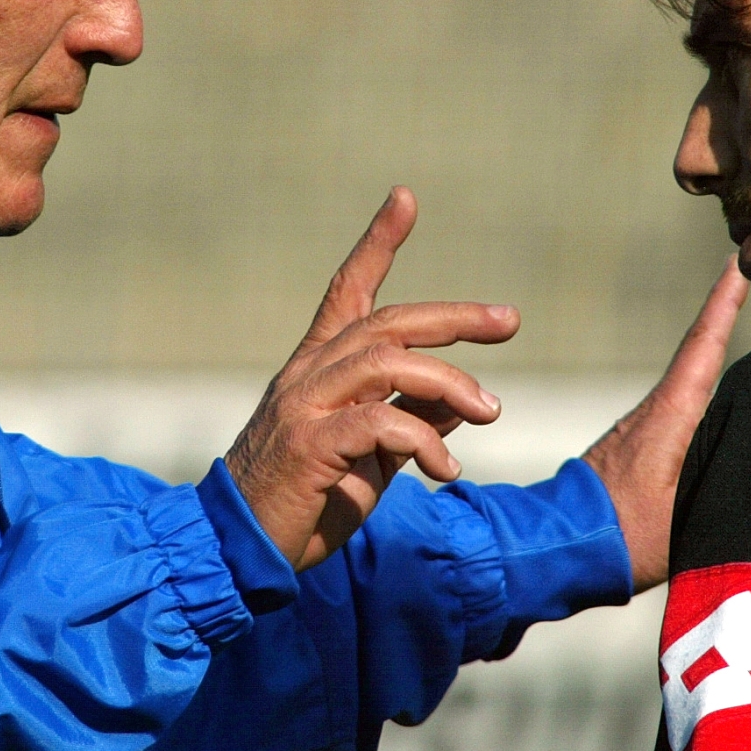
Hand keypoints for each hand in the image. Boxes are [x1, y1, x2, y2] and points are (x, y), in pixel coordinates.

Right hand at [226, 188, 517, 570]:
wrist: (241, 551)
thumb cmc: (305, 504)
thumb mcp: (370, 458)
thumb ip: (409, 423)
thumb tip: (462, 401)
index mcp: (317, 370)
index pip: (347, 290)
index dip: (376, 242)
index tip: (404, 198)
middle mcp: (307, 375)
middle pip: (387, 322)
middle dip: (453, 317)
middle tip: (509, 321)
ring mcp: (304, 406)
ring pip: (387, 363)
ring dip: (449, 383)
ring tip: (490, 413)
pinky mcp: (308, 445)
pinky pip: (379, 423)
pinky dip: (424, 441)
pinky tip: (446, 469)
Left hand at [583, 255, 748, 591]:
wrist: (558, 550)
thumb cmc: (624, 535)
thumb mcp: (690, 516)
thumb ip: (730, 488)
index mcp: (670, 417)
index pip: (702, 347)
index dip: (722, 304)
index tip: (739, 262)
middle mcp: (655, 413)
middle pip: (699, 356)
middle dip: (725, 314)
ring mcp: (644, 431)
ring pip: (691, 387)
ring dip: (714, 355)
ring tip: (747, 331)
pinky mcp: (637, 452)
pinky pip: (681, 414)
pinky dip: (702, 395)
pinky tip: (721, 405)